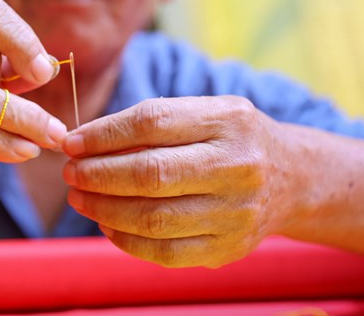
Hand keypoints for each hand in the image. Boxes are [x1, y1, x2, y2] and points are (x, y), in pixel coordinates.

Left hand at [62, 96, 291, 267]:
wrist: (293, 178)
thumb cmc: (231, 138)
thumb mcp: (206, 111)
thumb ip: (153, 120)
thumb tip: (84, 142)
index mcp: (228, 120)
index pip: (152, 123)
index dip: (103, 135)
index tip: (71, 142)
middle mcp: (237, 166)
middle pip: (150, 174)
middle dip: (97, 175)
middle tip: (70, 173)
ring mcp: (236, 213)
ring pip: (153, 218)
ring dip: (103, 209)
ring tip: (80, 198)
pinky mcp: (229, 249)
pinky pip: (165, 253)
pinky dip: (126, 241)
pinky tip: (107, 225)